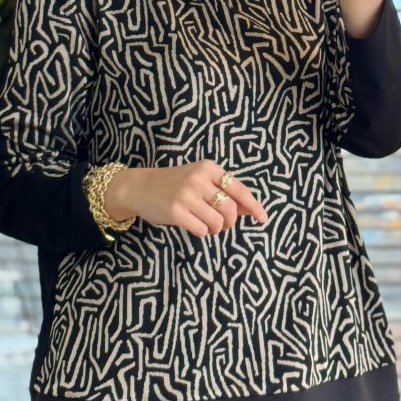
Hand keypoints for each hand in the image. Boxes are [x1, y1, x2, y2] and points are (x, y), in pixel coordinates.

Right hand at [106, 161, 268, 237]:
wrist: (138, 187)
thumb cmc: (173, 185)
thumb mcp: (199, 182)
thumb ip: (223, 192)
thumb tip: (250, 209)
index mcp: (208, 168)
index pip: (239, 189)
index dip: (254, 206)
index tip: (262, 218)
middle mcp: (198, 179)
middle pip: (230, 209)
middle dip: (231, 223)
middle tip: (223, 226)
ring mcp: (186, 195)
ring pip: (218, 222)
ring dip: (216, 229)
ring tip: (206, 226)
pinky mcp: (176, 211)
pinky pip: (202, 230)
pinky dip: (203, 232)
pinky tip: (195, 227)